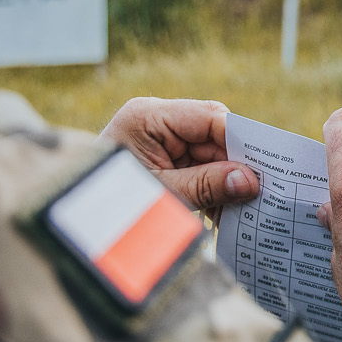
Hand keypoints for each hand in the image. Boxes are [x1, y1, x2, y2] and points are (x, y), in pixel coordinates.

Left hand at [102, 97, 258, 217]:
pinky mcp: (163, 161)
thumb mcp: (163, 195)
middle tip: (262, 193)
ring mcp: (160, 141)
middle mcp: (155, 121)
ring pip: (210, 156)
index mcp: (148, 116)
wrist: (75, 226)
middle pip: (213, 137)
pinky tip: (225, 213)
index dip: (240, 140)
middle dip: (235, 167)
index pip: (209, 117)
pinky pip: (198, 169)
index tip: (265, 166)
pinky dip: (211, 190)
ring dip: (226, 183)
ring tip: (246, 209)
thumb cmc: (110, 206)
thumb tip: (251, 180)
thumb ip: (207, 184)